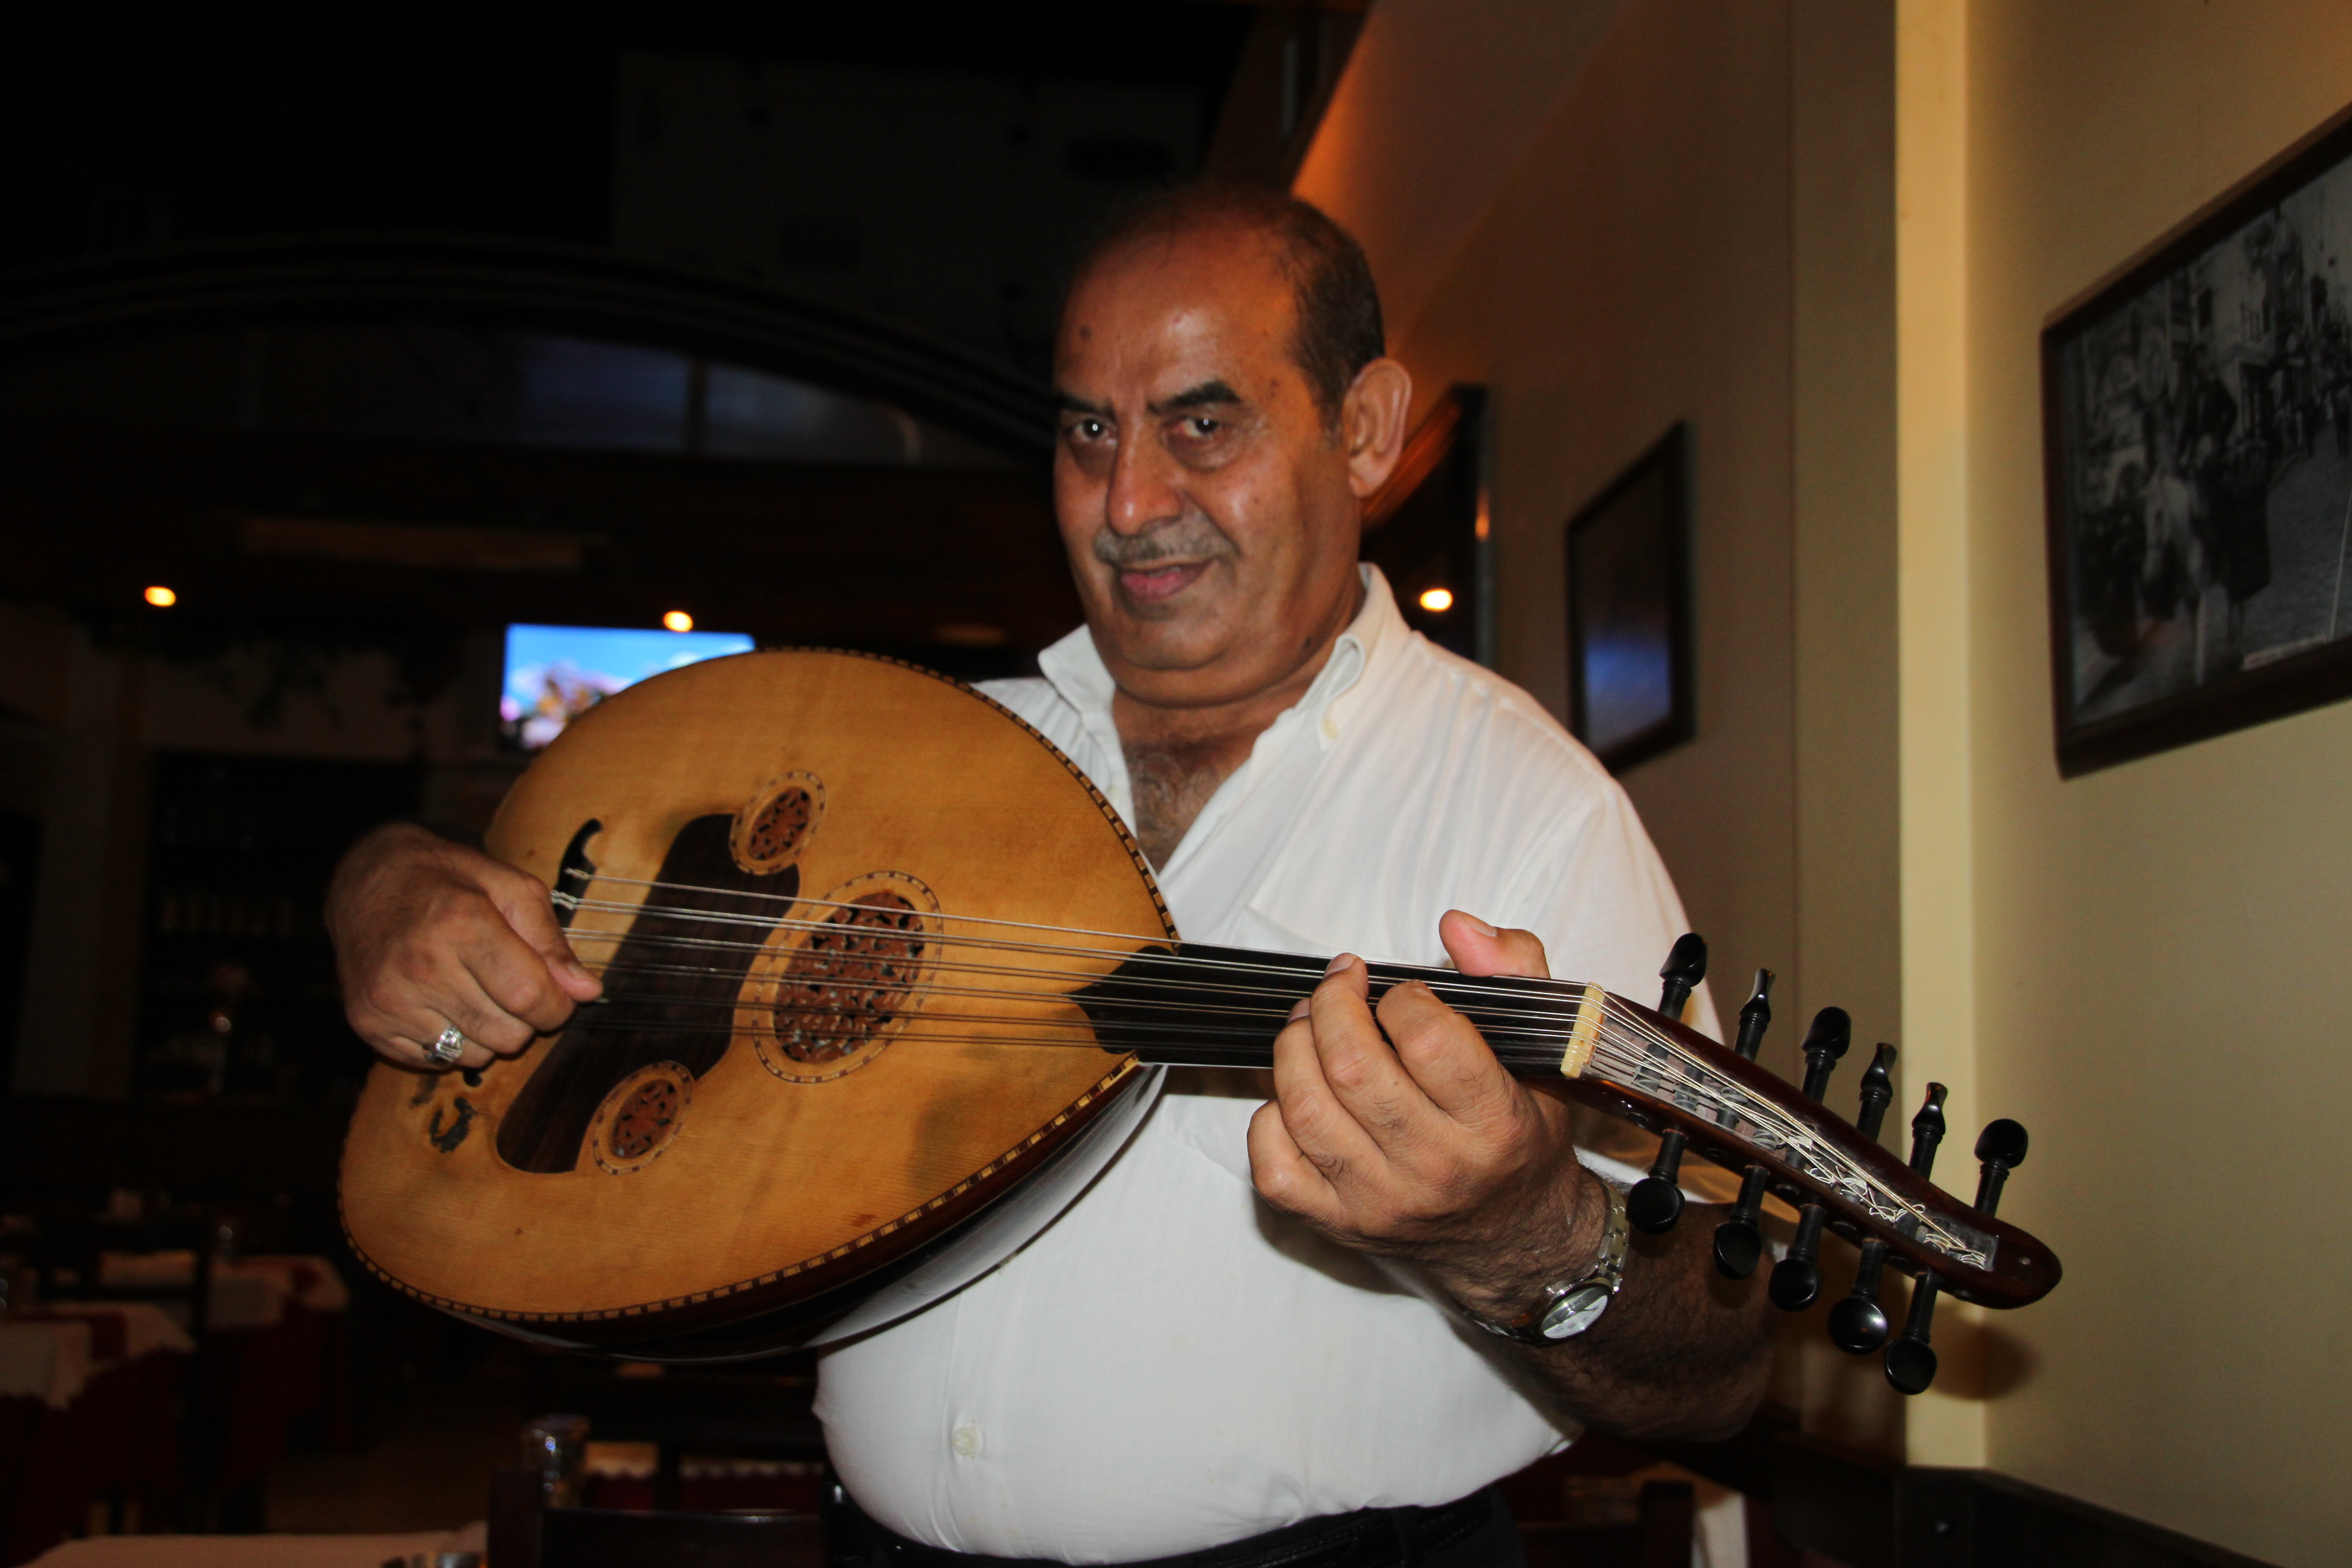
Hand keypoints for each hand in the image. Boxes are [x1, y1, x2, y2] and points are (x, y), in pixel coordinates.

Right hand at [326, 823, 601, 1071]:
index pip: (529, 997)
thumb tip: (587, 992)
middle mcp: (420, 968)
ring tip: (472, 990)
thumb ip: (552, 943)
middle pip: (506, 1035)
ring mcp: (388, 1001)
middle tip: (509, 986)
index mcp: (462, 925)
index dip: (557, 1006)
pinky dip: (450, 1042)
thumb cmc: (448, 880)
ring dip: (487, 1033)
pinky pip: (434, 1061)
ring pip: (473, 1056)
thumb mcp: (510, 889)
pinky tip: (441, 1003)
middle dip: (524, 1019)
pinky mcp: (367, 1024)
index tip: (557, 994)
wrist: (367, 880)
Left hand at [1246, 910, 1606, 1319]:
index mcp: (1495, 1123)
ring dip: (1294, 1047)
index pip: (1427, 1039)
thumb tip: (1457, 926)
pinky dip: (1270, 1120)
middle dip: (1333, 1005)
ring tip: (1310, 1023)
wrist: (1517, 1240)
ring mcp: (1381, 1201)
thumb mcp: (1544, 1051)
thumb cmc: (1521, 1139)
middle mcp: (1437, 1168)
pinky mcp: (1338, 1224)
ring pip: (1305, 1109)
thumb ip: (1511, 971)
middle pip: (1352, 1068)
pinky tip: (1298, 1096)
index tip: (1403, 992)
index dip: (1402, 996)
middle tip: (1340, 985)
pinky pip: (1275, 1167)